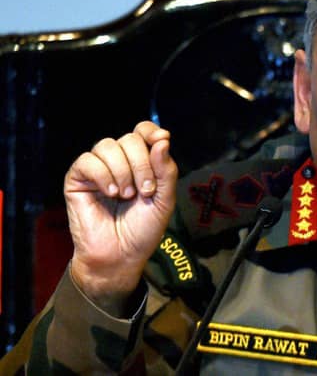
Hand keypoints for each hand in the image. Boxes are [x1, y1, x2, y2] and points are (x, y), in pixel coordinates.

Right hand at [64, 121, 177, 312]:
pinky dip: (103, 175)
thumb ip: (166, 170)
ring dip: (123, 170)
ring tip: (126, 195)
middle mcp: (118, 161)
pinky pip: (87, 161)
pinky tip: (111, 194)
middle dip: (141, 164)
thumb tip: (162, 139)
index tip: (162, 139)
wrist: (121, 256)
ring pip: (107, 145)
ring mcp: (97, 169)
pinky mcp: (78, 179)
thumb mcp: (164, 199)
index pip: (142, 131)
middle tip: (145, 191)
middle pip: (129, 139)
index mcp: (140, 162)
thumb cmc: (143, 230)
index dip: (151, 132)